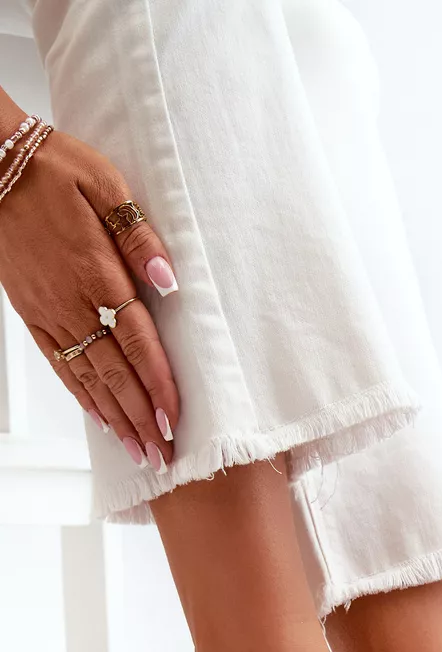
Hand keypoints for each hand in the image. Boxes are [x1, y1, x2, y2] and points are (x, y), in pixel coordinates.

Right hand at [0, 122, 179, 470]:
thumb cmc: (57, 170)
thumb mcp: (107, 185)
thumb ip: (140, 237)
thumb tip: (168, 281)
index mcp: (98, 274)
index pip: (136, 343)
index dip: (156, 385)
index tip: (172, 420)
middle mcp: (73, 303)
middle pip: (115, 374)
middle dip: (140, 419)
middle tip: (163, 456)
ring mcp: (49, 313)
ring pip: (88, 378)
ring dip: (115, 419)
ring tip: (137, 451)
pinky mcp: (32, 315)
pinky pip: (60, 365)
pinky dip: (82, 397)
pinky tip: (100, 419)